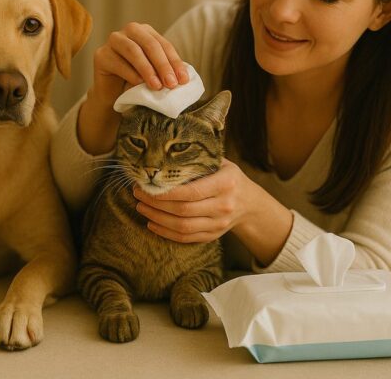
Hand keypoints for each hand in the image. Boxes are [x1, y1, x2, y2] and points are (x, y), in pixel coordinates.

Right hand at [78, 22, 189, 154]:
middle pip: (149, 44)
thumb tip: (183, 76)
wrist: (112, 96)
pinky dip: (130, 74)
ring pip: (133, 50)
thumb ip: (166, 70)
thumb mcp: (155, 74)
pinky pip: (117, 62)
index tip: (183, 80)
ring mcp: (113, 41)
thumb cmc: (136, 83)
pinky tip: (139, 85)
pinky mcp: (101, 55)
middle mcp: (129, 31)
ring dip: (147, 69)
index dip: (175, 62)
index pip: (163, 45)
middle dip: (163, 65)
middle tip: (171, 84)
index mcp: (145, 32)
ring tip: (157, 86)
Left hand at [133, 158, 257, 243]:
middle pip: (184, 210)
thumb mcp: (222, 163)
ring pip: (183, 226)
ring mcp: (219, 224)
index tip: (148, 185)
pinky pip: (186, 238)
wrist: (250, 204)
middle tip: (139, 195)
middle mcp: (224, 205)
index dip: (167, 191)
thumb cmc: (229, 178)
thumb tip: (166, 153)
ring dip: (158, 218)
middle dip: (157, 203)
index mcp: (226, 183)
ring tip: (142, 208)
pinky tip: (152, 224)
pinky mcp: (214, 235)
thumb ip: (199, 159)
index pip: (192, 191)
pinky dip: (166, 233)